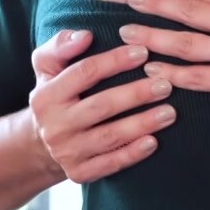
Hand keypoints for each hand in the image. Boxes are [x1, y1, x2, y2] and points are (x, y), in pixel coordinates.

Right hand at [26, 29, 175, 182]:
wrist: (38, 144)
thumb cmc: (55, 94)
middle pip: (101, 106)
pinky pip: (110, 164)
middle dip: (136, 94)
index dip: (114, 61)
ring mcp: (66, 152)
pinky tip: (154, 142)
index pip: (83, 73)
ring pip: (110, 137)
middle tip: (166, 84)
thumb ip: (60, 45)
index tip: (143, 52)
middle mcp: (54, 126)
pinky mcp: (78, 174)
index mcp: (45, 95)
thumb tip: (84, 35)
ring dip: (142, 123)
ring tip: (170, 112)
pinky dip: (133, 154)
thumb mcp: (46, 67)